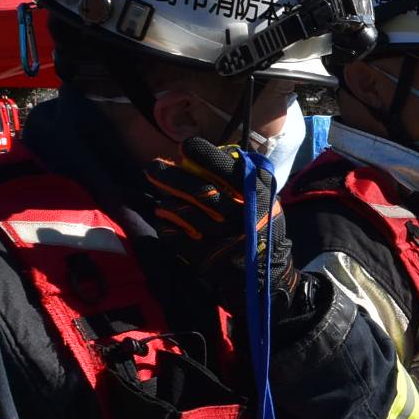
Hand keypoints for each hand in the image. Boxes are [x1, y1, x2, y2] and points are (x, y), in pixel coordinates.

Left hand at [146, 139, 297, 310]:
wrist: (266, 270)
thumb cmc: (260, 224)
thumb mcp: (265, 197)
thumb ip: (243, 176)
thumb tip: (209, 154)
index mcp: (254, 196)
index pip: (223, 168)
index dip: (201, 154)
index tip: (184, 147)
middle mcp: (238, 215)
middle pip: (197, 190)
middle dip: (169, 176)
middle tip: (152, 168)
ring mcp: (221, 237)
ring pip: (181, 211)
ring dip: (167, 203)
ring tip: (164, 200)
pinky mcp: (205, 256)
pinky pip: (173, 234)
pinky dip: (165, 224)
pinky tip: (167, 220)